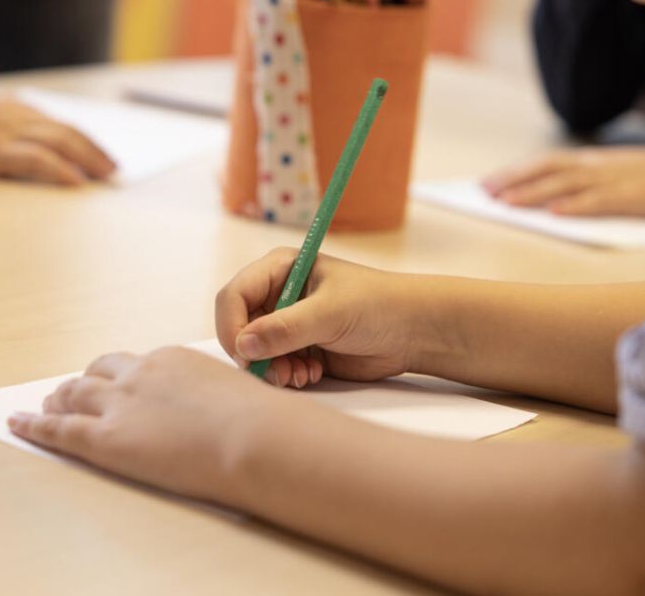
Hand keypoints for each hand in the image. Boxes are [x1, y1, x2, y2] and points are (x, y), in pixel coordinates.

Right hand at [0, 88, 116, 185]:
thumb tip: (16, 147)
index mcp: (13, 107)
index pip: (58, 122)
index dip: (83, 138)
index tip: (100, 152)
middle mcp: (18, 116)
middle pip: (68, 131)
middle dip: (95, 150)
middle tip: (114, 168)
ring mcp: (8, 132)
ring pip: (62, 142)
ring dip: (89, 159)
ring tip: (106, 175)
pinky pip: (38, 160)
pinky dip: (61, 170)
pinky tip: (76, 181)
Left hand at [9, 346, 302, 502]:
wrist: (254, 437)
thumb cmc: (260, 423)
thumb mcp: (237, 396)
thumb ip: (215, 400)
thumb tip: (222, 415)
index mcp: (173, 360)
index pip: (134, 365)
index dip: (117, 377)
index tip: (113, 384)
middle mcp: (140, 374)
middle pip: (98, 373)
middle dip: (81, 383)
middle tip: (68, 393)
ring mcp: (119, 404)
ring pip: (74, 395)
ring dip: (56, 401)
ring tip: (44, 408)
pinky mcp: (105, 438)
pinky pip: (58, 429)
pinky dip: (33, 425)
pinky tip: (17, 423)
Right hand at [215, 249, 428, 388]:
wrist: (413, 332)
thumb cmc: (377, 306)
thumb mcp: (330, 313)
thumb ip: (285, 329)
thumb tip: (243, 346)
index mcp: (280, 269)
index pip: (234, 296)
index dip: (232, 326)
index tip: (245, 354)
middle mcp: (278, 294)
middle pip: (239, 327)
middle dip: (254, 354)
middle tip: (276, 374)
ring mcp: (288, 322)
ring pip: (255, 352)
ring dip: (272, 369)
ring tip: (299, 376)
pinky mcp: (299, 348)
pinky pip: (274, 366)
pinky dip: (286, 375)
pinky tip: (312, 374)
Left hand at [481, 144, 644, 217]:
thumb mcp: (618, 179)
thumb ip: (588, 189)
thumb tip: (550, 207)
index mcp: (594, 161)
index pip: (546, 162)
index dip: (515, 171)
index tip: (488, 181)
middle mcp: (599, 166)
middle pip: (547, 168)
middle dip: (513, 180)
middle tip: (483, 193)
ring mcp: (615, 181)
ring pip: (565, 184)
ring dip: (533, 193)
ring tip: (506, 204)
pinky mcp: (634, 198)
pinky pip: (599, 202)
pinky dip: (575, 206)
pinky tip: (555, 213)